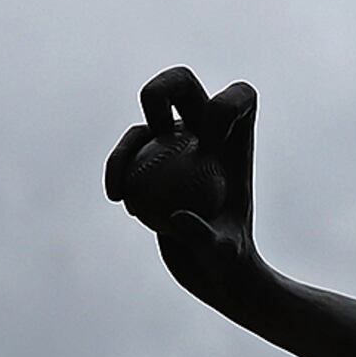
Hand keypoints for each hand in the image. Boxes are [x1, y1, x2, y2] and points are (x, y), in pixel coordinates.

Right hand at [105, 67, 262, 305]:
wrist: (211, 271)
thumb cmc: (229, 262)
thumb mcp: (223, 256)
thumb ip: (206, 238)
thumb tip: (177, 217)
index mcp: (237, 139)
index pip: (239, 97)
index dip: (226, 104)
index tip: (210, 145)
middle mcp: (205, 131)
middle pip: (182, 85)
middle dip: (164, 90)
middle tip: (156, 131)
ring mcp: (174, 144)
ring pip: (144, 121)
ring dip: (129, 144)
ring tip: (125, 185)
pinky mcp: (149, 162)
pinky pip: (127, 154)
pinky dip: (118, 170)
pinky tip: (117, 197)